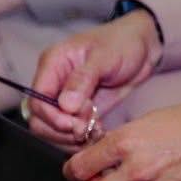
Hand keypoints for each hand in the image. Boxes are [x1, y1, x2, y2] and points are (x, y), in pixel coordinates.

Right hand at [29, 12, 162, 146]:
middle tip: (88, 128)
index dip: (52, 117)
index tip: (75, 124)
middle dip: (62, 130)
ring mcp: (64, 98)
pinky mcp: (77, 110)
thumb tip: (65, 106)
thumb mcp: (104, 56)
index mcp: (52, 64)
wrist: (143, 46)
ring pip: (52, 130)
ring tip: (95, 130)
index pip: (37, 100)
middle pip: (40, 119)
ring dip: (71, 137)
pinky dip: (80, 138)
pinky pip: (69, 132)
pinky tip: (98, 134)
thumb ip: (83, 79)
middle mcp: (53, 82)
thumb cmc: (123, 42)